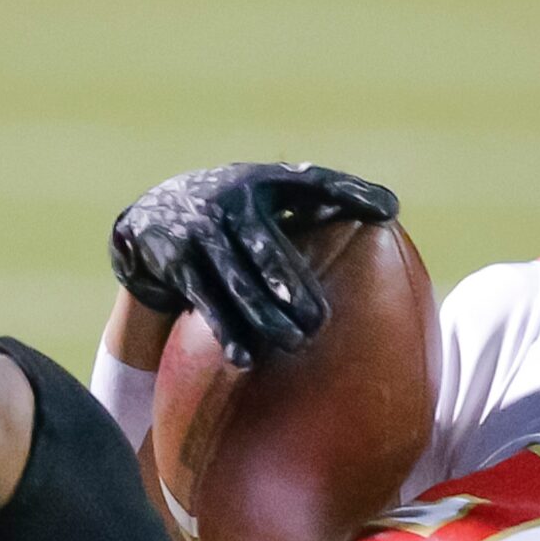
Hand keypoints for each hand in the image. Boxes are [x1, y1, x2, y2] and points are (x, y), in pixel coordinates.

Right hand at [108, 162, 398, 367]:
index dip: (348, 192)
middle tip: (320, 320)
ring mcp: (199, 232)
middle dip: (295, 285)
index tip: (388, 213)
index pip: (311, 182)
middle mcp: (228, 203)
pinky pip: (205, 302)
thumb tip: (390, 211)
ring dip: (265, 315)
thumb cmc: (232, 212)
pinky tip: (244, 358)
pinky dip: (226, 330)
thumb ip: (317, 200)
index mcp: (260, 183)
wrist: (150, 219)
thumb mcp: (266, 197)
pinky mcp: (176, 262)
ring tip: (295, 341)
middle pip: (268, 248)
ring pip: (237, 281)